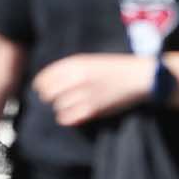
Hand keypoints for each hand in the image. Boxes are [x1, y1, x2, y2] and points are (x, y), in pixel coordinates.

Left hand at [32, 53, 151, 126]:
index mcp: (74, 63)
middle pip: (48, 94)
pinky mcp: (92, 109)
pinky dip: (66, 118)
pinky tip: (71, 115)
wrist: (137, 77)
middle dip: (48, 97)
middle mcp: (76, 78)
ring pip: (57, 106)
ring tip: (65, 106)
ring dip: (59, 107)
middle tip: (53, 99)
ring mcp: (84, 94)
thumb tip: (49, 80)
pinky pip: (68, 118)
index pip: (44, 78)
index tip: (42, 89)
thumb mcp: (88, 61)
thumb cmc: (113, 68)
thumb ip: (69, 69)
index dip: (40, 86)